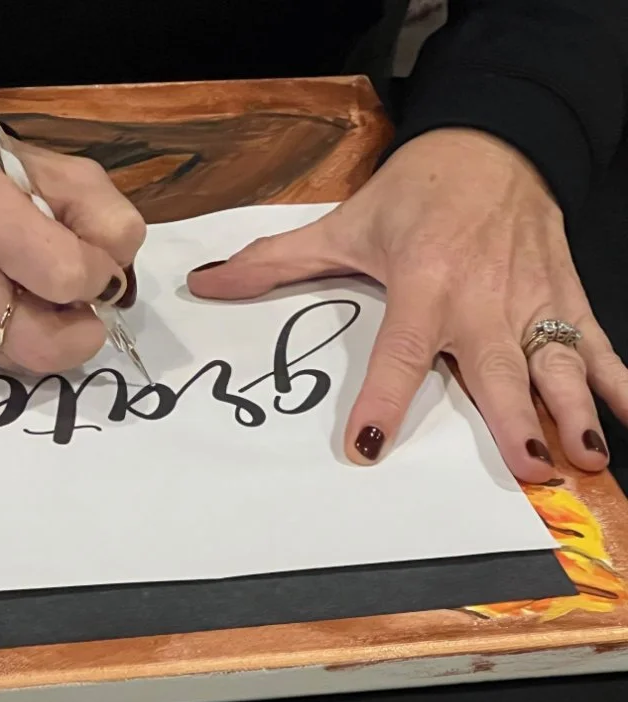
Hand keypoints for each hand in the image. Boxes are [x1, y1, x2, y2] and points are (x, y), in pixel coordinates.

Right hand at [0, 131, 145, 373]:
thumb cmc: (4, 179)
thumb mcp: (72, 177)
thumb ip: (112, 225)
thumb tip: (114, 288)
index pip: (69, 278)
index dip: (98, 278)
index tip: (94, 266)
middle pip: (42, 346)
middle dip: (77, 333)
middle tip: (77, 306)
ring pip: (19, 363)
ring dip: (44, 337)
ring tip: (34, 298)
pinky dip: (9, 346)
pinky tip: (1, 310)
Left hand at [187, 128, 627, 481]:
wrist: (490, 145)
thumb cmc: (414, 194)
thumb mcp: (342, 226)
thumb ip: (275, 263)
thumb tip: (207, 286)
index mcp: (424, 285)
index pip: (400, 354)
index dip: (383, 401)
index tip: (368, 445)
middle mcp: (483, 300)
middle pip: (497, 368)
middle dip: (514, 417)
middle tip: (527, 465)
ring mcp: (531, 301)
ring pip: (555, 362)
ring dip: (572, 408)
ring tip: (582, 455)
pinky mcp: (565, 296)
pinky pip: (595, 341)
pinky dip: (618, 379)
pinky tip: (627, 416)